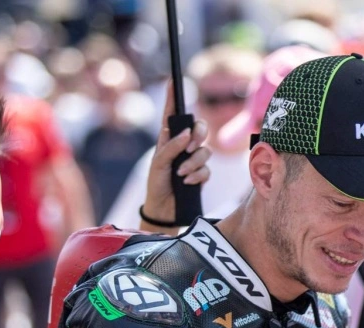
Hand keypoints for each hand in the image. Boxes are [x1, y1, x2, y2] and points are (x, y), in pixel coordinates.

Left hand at [142, 81, 210, 226]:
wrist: (164, 209)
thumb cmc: (156, 183)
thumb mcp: (158, 164)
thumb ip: (171, 147)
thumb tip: (186, 134)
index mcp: (168, 138)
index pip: (171, 114)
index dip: (172, 97)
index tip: (173, 81)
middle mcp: (182, 146)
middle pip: (199, 129)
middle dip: (199, 134)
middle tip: (192, 142)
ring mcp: (193, 160)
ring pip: (205, 151)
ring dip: (195, 162)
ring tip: (181, 174)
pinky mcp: (201, 174)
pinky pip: (207, 169)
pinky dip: (198, 175)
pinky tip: (187, 181)